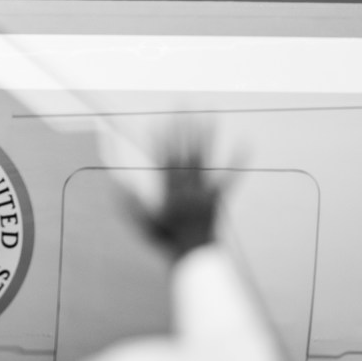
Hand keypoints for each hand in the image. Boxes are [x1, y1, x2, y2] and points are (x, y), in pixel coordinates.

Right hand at [124, 122, 233, 259]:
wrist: (193, 256)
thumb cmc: (164, 239)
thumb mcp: (142, 222)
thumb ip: (130, 201)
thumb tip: (117, 181)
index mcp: (169, 192)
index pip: (165, 159)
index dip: (162, 139)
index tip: (160, 121)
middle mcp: (188, 187)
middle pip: (186, 151)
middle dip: (183, 126)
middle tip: (184, 105)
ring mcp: (205, 190)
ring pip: (205, 157)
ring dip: (208, 133)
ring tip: (210, 112)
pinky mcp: (219, 195)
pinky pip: (230, 176)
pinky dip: (238, 160)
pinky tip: (244, 141)